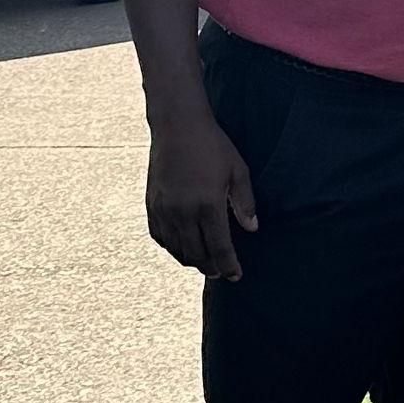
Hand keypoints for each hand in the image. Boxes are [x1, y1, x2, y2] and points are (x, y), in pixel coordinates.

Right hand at [146, 113, 256, 280]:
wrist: (177, 127)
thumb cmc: (213, 147)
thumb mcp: (238, 172)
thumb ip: (244, 203)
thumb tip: (251, 229)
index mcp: (207, 205)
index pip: (219, 247)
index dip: (228, 265)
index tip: (236, 276)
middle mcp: (182, 212)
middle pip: (196, 253)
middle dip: (210, 267)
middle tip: (222, 273)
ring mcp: (164, 209)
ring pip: (176, 248)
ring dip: (191, 260)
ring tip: (205, 263)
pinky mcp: (151, 204)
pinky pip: (159, 236)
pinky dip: (171, 247)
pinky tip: (182, 247)